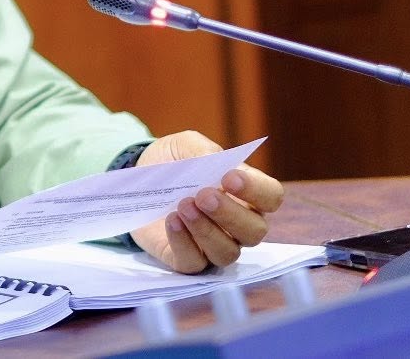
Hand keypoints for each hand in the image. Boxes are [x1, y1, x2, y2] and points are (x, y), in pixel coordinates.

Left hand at [129, 130, 284, 272]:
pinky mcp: (186, 258)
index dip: (257, 190)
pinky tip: (172, 221)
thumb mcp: (186, 146)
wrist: (137, 177)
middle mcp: (237, 225)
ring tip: (183, 206)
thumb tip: (212, 163)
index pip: (271, 197)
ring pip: (227, 252)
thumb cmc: (173, 162)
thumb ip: (203, 151)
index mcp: (246, 194)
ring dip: (205, 230)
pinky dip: (183, 243)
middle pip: (254, 231)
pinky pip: (194, 263)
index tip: (230, 178)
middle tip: (203, 195)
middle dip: (230, 214)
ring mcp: (213, 245)